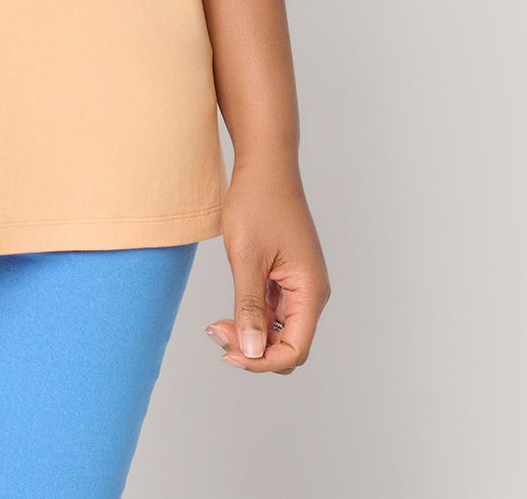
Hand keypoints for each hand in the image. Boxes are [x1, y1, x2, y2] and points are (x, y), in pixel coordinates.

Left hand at [205, 157, 330, 373]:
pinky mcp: (286, 276)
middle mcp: (310, 292)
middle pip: (288, 345)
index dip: (263, 361)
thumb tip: (253, 352)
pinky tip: (227, 312)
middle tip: (217, 334)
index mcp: (310, 290)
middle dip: (254, 350)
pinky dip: (251, 316)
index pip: (296, 349)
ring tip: (216, 324)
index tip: (229, 353)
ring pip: (278, 330)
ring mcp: (299, 284)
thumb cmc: (258, 203)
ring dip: (250, 334)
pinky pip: (273, 311)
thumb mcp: (247, 258)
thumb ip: (250, 308)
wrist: (263, 165)